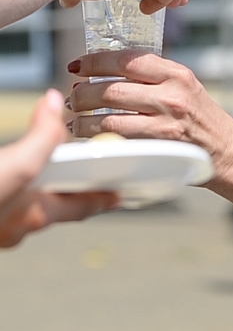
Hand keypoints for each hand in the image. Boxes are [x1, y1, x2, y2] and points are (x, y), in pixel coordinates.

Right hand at [0, 90, 116, 248]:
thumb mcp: (17, 165)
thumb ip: (41, 136)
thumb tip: (55, 104)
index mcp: (34, 216)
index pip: (81, 208)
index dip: (103, 199)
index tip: (121, 196)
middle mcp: (15, 226)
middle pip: (54, 207)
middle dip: (70, 191)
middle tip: (87, 176)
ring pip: (26, 205)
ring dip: (39, 189)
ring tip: (49, 170)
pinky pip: (4, 200)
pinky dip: (12, 185)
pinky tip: (6, 174)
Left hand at [66, 50, 232, 172]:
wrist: (229, 151)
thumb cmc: (203, 119)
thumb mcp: (186, 87)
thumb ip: (155, 77)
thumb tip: (108, 71)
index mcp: (177, 73)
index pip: (127, 59)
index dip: (95, 61)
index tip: (78, 66)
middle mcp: (172, 93)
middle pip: (113, 87)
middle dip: (83, 92)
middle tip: (73, 96)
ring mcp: (167, 119)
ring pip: (110, 114)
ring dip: (84, 117)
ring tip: (75, 118)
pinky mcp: (161, 143)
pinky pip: (119, 137)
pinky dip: (96, 135)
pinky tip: (87, 135)